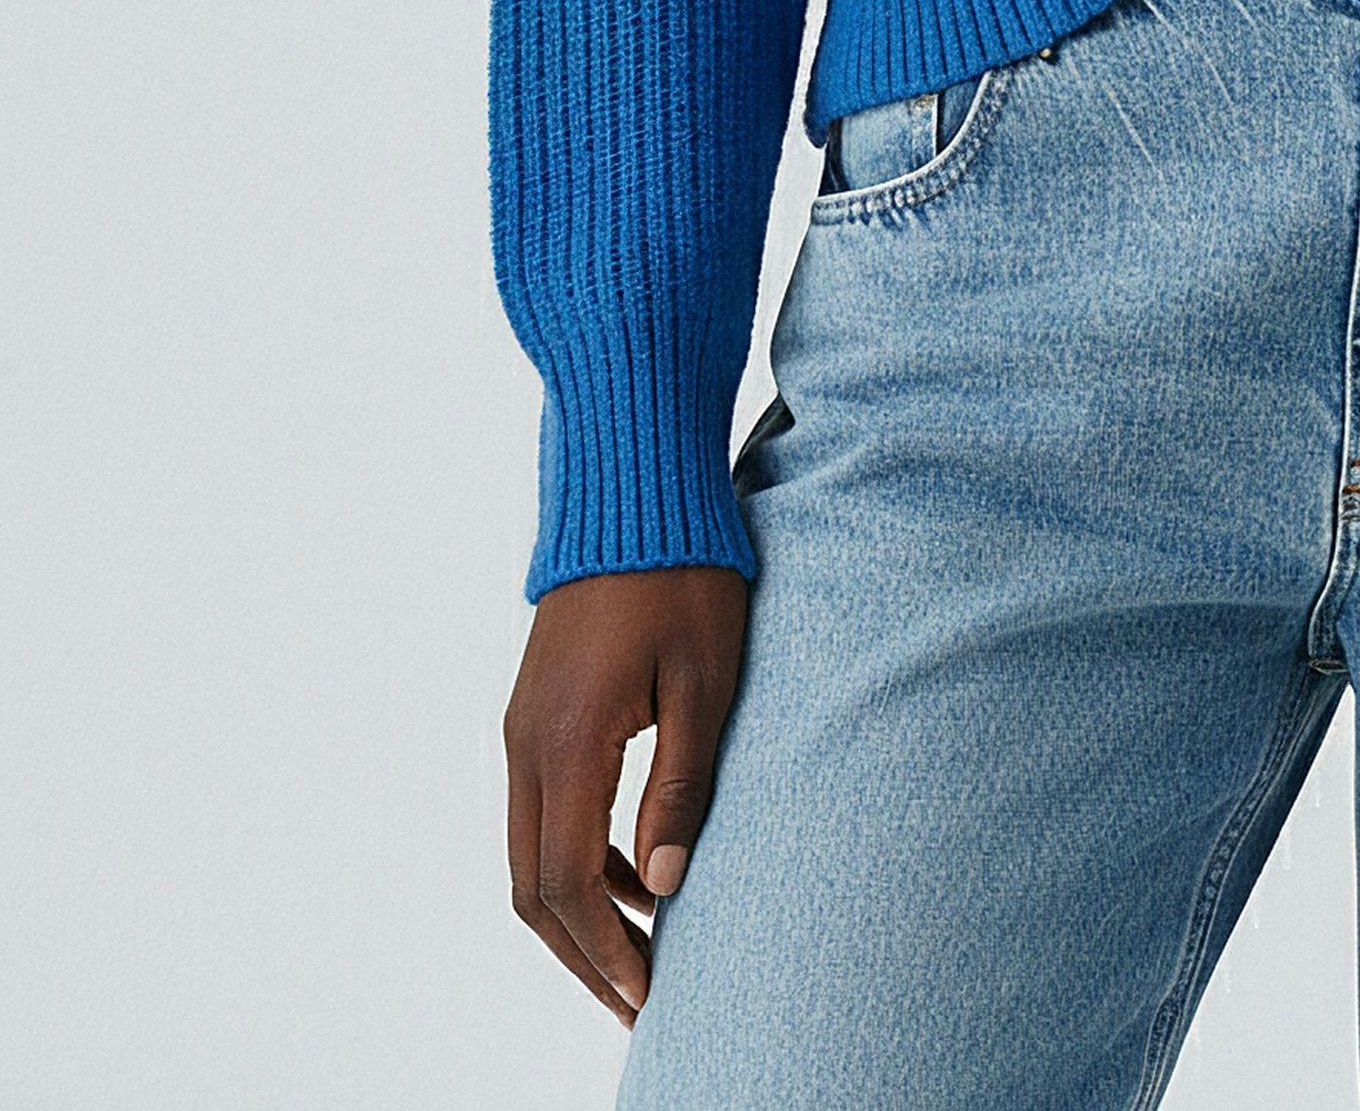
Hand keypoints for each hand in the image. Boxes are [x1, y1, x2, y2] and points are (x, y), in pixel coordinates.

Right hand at [504, 566, 747, 1025]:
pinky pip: (541, 811)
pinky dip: (575, 860)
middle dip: (583, 954)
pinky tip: (632, 875)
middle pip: (533, 888)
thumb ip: (679, 787)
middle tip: (638, 1002)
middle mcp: (527, 743)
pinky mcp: (534, 712)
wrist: (630, 489)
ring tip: (641, 954)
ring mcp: (523, 727)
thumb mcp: (703, 681)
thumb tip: (665, 888)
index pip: (566, 884)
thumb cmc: (682, 575)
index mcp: (567, 741)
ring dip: (577, 912)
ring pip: (530, 854)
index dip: (605, 951)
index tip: (646, 996)